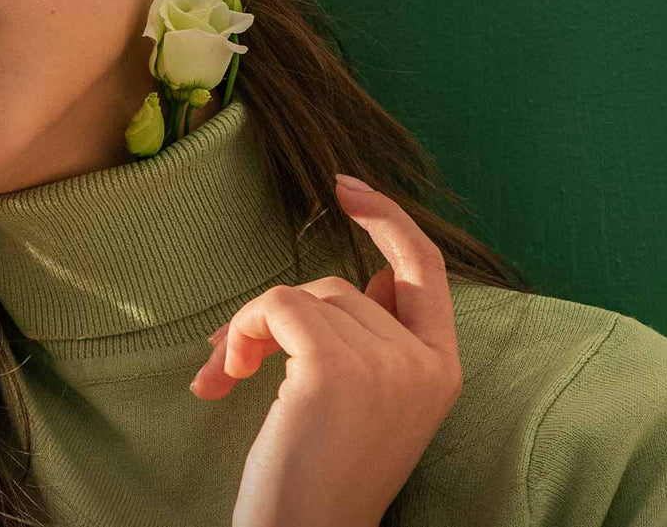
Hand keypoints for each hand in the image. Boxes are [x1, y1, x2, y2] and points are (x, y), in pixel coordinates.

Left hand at [189, 173, 463, 526]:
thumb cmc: (317, 479)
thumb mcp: (369, 405)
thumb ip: (378, 340)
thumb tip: (373, 278)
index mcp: (442, 371)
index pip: (426, 269)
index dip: (389, 219)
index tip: (344, 187)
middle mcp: (425, 364)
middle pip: (340, 286)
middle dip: (278, 315)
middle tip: (234, 359)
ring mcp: (387, 364)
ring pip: (304, 295)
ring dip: (251, 330)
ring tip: (230, 380)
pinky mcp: (338, 367)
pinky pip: (278, 305)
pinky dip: (243, 330)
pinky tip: (225, 379)